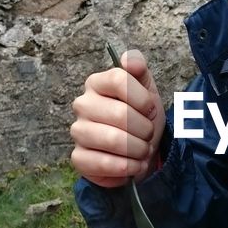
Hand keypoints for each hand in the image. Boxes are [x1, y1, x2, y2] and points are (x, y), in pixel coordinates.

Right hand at [70, 49, 165, 187]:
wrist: (139, 152)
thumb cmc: (142, 118)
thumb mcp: (147, 90)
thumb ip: (139, 70)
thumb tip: (129, 60)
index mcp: (97, 83)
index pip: (118, 79)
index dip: (142, 97)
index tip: (150, 109)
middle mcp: (82, 104)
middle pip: (120, 113)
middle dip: (144, 129)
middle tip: (148, 135)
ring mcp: (78, 131)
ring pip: (113, 140)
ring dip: (138, 149)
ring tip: (143, 151)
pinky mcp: (79, 158)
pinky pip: (105, 163)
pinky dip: (127, 167)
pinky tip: (134, 165)